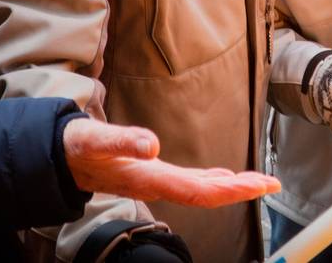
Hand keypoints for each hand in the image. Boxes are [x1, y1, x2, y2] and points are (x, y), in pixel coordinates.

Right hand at [62, 119, 279, 207]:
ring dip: (230, 186)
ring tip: (258, 182)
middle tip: (272, 184)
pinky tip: (224, 179)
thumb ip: (123, 140)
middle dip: (240, 189)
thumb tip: (152, 145)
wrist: (59, 157)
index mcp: (148, 177)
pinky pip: (189, 182)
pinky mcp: (152, 174)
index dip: (230, 190)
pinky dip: (211, 181)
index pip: (198, 190)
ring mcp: (155, 181)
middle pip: (206, 193)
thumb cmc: (78, 146)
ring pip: (200, 189)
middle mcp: (156, 183)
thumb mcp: (96, 138)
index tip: (258, 186)